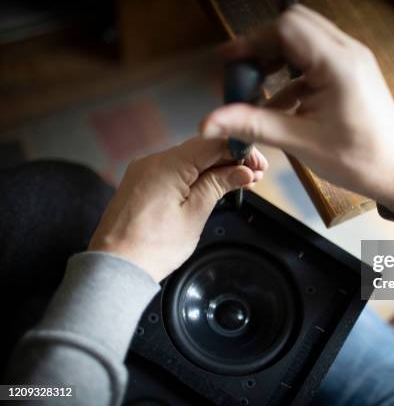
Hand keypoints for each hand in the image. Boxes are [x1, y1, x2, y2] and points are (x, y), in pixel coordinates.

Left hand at [89, 136, 267, 281]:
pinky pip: (174, 170)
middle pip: (200, 149)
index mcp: (166, 166)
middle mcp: (152, 161)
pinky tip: (211, 186)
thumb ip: (218, 186)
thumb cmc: (151, 248)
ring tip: (237, 182)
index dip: (239, 150)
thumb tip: (242, 171)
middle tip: (253, 175)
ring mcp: (144, 171)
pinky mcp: (141, 182)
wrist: (115, 268)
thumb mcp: (194, 215)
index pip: (212, 143)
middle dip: (229, 159)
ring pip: (188, 159)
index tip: (258, 164)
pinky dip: (195, 175)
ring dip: (214, 168)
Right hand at [200, 4, 393, 215]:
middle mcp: (348, 52)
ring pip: (305, 38)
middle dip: (264, 45)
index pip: (285, 29)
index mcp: (338, 64)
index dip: (251, 41)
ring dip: (278, 57)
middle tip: (244, 72)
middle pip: (294, 25)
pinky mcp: (353, 71)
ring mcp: (353, 59)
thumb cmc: (359, 159)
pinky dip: (293, 72)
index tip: (229, 60)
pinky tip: (280, 101)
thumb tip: (212, 122)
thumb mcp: (300, 141)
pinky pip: (316, 58)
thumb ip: (253, 124)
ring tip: (258, 85)